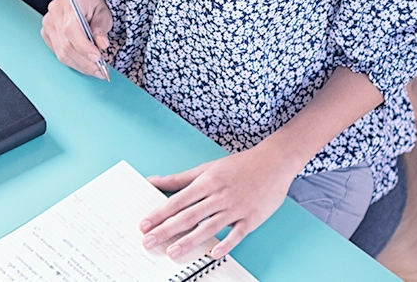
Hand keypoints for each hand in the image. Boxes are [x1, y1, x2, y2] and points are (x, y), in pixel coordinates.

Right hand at [40, 0, 111, 78]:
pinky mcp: (46, 34)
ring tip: (94, 69)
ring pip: (61, 53)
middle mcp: (54, 14)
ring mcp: (48, 25)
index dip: (83, 47)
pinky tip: (84, 63)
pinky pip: (58, 54)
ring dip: (79, 65)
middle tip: (100, 70)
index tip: (97, 57)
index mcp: (68, 4)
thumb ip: (102, 28)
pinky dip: (73, 62)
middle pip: (66, 45)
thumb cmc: (91, 3)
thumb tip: (102, 44)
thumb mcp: (103, 12)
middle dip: (85, 62)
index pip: (71, 29)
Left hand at [140, 144, 298, 259]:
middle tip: (149, 242)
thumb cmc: (238, 166)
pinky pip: (237, 234)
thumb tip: (153, 181)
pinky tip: (212, 253)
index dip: (160, 213)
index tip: (144, 225)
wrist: (272, 162)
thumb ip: (179, 178)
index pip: (178, 201)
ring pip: (209, 227)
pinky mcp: (251, 218)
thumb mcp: (207, 168)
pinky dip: (225, 244)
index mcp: (207, 182)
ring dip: (190, 241)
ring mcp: (236, 208)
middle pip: (189, 216)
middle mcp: (219, 195)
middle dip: (167, 230)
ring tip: (172, 252)